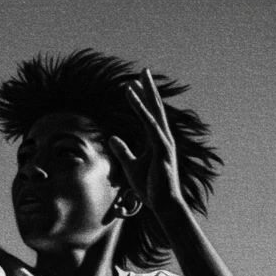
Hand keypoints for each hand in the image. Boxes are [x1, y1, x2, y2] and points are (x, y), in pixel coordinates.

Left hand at [108, 69, 184, 216]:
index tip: (134, 83)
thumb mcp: (130, 166)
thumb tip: (112, 138)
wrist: (163, 205)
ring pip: (152, 114)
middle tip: (143, 70)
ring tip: (135, 81)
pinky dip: (142, 112)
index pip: (149, 115)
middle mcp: (162, 138)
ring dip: (143, 97)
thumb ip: (123, 151)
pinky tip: (135, 102)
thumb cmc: (150, 188)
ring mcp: (164, 143)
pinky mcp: (162, 150)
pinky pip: (150, 126)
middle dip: (148, 89)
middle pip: (155, 108)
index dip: (142, 98)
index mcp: (156, 141)